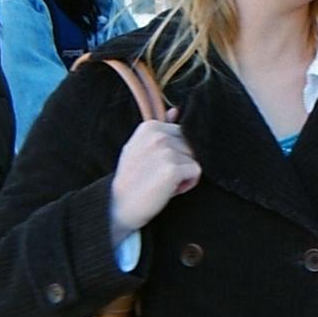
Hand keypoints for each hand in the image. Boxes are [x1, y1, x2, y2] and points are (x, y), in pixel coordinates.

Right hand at [109, 112, 201, 239]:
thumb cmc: (133, 178)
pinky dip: (188, 184)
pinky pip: (196, 172)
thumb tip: (175, 110)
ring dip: (184, 173)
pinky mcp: (172, 169)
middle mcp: (157, 136)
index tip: (156, 164)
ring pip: (195, 159)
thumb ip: (160, 129)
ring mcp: (165, 152)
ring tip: (163, 181)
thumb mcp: (141, 147)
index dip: (175, 152)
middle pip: (191, 145)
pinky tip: (170, 189)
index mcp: (150, 127)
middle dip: (181, 161)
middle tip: (159, 174)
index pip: (182, 133)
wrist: (120, 206)